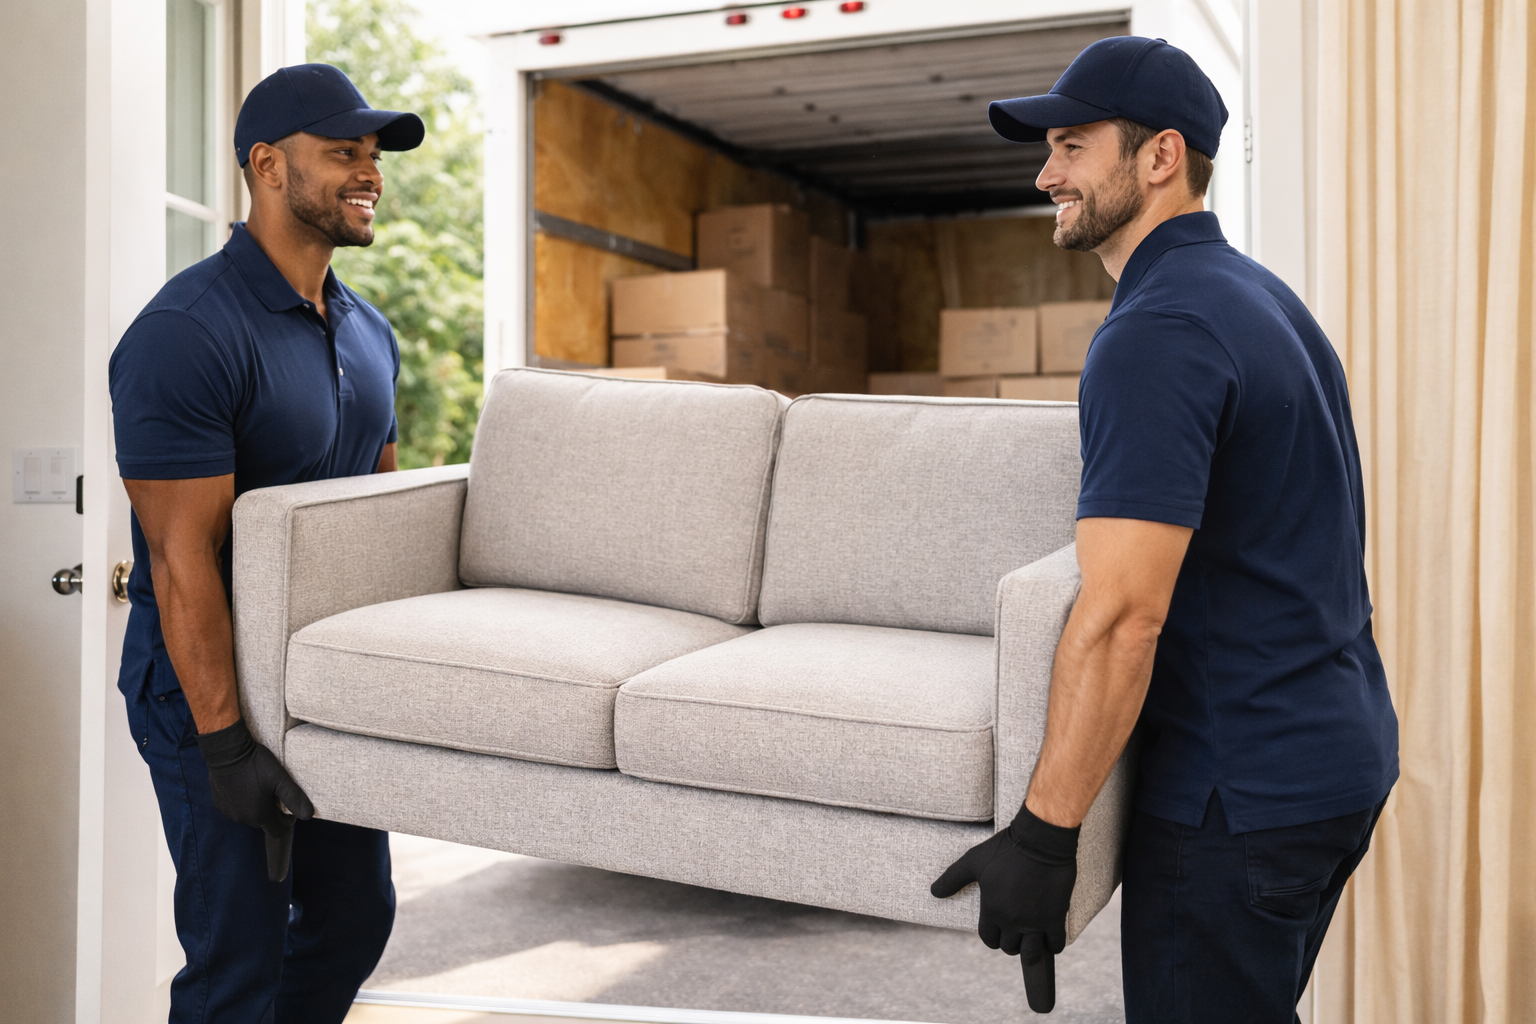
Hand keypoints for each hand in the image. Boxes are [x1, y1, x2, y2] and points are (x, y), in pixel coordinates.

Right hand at [196, 718, 314, 880]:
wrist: (226, 751)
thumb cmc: (255, 764)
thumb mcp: (280, 778)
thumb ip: (294, 798)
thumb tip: (309, 815)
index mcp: (259, 815)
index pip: (278, 831)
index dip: (287, 821)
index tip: (288, 807)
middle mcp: (242, 818)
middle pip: (263, 822)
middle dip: (272, 811)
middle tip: (275, 792)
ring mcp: (228, 812)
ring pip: (248, 815)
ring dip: (256, 806)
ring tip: (260, 786)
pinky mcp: (218, 803)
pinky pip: (234, 807)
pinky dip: (242, 800)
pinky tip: (244, 785)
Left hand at [930, 803, 1078, 955]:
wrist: (1040, 840)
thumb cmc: (1004, 849)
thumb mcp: (972, 861)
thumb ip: (952, 879)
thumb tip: (934, 892)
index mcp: (991, 909)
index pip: (989, 939)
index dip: (993, 937)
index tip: (999, 929)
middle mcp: (1011, 920)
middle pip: (1010, 947)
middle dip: (1011, 942)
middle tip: (1016, 932)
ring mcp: (1034, 921)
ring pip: (1031, 952)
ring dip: (1031, 949)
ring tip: (1033, 939)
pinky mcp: (1055, 917)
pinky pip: (1055, 944)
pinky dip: (1053, 944)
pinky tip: (1050, 935)